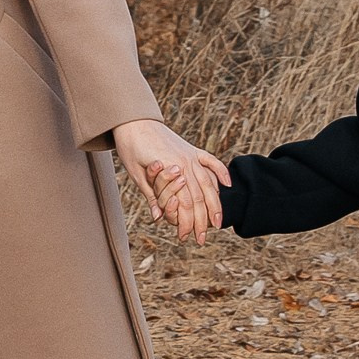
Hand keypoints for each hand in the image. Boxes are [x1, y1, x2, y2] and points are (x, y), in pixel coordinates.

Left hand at [112, 119, 229, 243]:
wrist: (133, 119)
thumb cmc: (131, 147)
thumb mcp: (136, 173)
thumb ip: (151, 194)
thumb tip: (158, 216)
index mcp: (171, 169)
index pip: (184, 203)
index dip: (185, 223)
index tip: (185, 237)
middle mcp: (186, 163)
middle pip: (199, 198)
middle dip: (201, 221)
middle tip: (202, 239)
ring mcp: (191, 155)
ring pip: (208, 184)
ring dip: (215, 205)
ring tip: (218, 222)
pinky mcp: (192, 149)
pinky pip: (211, 161)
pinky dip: (220, 173)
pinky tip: (228, 185)